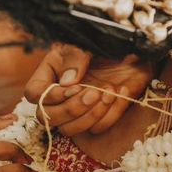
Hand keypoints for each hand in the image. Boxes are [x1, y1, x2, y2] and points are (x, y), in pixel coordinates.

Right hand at [25, 44, 152, 135]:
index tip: (76, 86)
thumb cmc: (108, 41)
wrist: (136, 48)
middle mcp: (61, 95)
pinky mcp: (100, 116)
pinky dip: (110, 114)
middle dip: (71, 109)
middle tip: (94, 93)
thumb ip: (75, 58)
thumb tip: (67, 83)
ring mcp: (80, 108)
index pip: (34, 94)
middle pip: (47, 118)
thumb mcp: (88, 43)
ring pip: (70, 130)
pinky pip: (97, 129)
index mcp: (52, 72)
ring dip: (90, 115)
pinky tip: (122, 91)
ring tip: (109, 91)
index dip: (51, 96)